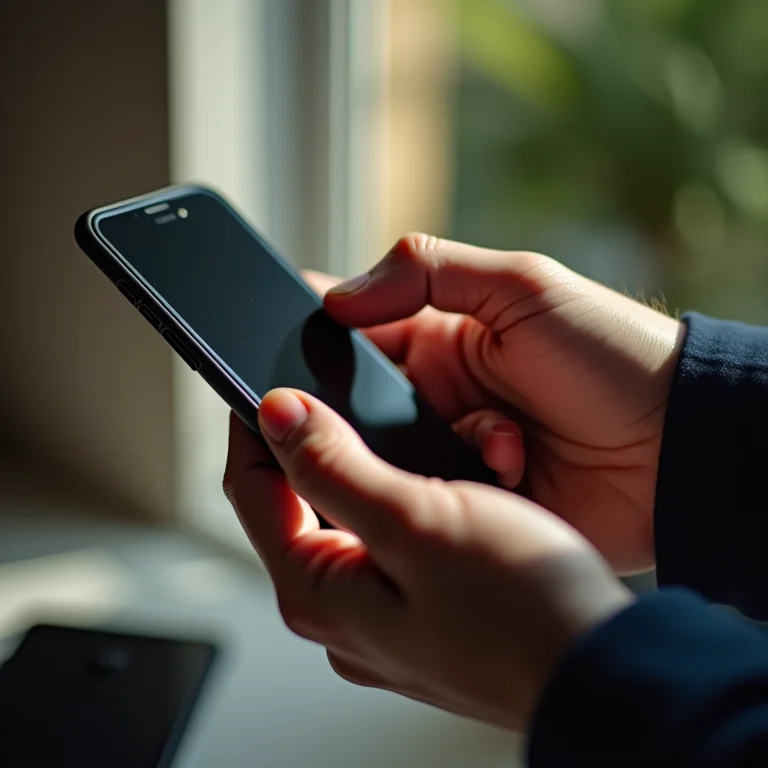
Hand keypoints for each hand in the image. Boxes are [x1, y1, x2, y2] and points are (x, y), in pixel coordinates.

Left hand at [224, 389, 631, 728]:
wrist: (602, 669)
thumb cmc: (520, 606)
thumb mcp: (415, 518)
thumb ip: (334, 467)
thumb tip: (278, 416)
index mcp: (318, 592)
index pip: (250, 490)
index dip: (253, 424)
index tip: (264, 375)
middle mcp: (341, 614)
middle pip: (293, 506)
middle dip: (305, 444)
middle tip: (328, 390)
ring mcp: (383, 619)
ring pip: (345, 521)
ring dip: (357, 468)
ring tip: (379, 423)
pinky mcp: (423, 614)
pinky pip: (388, 542)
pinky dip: (395, 499)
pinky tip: (426, 477)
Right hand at [314, 235, 683, 573]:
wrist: (678, 449)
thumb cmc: (612, 357)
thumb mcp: (523, 288)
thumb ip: (428, 273)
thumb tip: (338, 296)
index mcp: (438, 340)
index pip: (350, 331)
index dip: (314, 336)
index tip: (287, 346)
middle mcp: (434, 398)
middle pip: (354, 404)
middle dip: (358, 411)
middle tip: (397, 409)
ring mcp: (449, 454)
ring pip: (383, 459)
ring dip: (422, 450)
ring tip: (495, 440)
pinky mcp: (469, 504)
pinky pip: (425, 502)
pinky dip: (461, 485)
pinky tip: (513, 467)